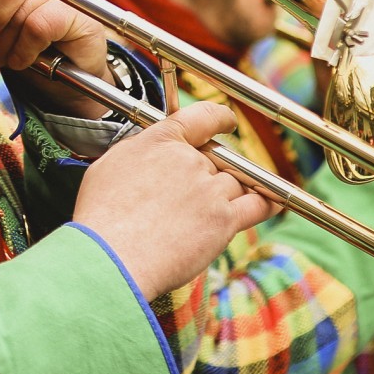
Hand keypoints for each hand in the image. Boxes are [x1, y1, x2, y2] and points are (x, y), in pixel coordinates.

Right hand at [73, 102, 275, 300]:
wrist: (112, 257)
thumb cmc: (101, 218)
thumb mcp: (108, 166)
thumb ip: (138, 152)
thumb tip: (147, 154)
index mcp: (160, 141)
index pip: (200, 117)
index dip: (218, 118)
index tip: (226, 121)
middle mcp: (188, 159)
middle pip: (217, 157)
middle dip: (211, 172)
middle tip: (196, 193)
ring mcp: (209, 189)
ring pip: (236, 181)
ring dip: (229, 192)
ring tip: (215, 208)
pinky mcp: (224, 220)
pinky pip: (258, 204)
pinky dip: (268, 202)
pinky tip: (273, 204)